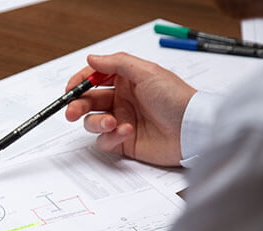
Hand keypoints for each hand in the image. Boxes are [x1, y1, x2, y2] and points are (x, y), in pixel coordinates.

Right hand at [65, 53, 195, 166]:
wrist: (191, 130)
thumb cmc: (175, 99)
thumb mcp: (146, 72)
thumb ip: (116, 63)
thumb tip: (93, 58)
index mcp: (127, 81)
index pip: (95, 78)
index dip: (80, 83)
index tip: (71, 89)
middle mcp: (122, 100)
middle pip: (88, 102)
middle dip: (77, 106)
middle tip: (72, 112)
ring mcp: (121, 121)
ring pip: (92, 122)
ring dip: (97, 122)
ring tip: (112, 123)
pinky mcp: (123, 141)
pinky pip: (104, 140)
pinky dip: (112, 137)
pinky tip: (127, 132)